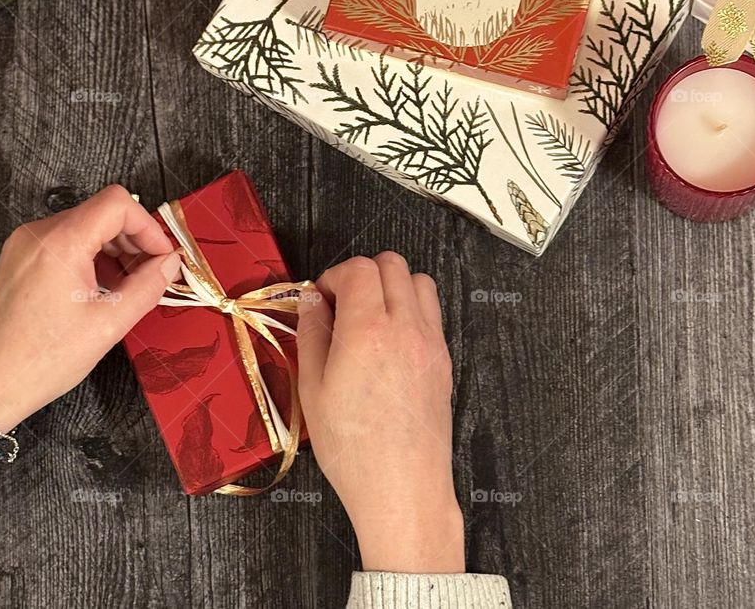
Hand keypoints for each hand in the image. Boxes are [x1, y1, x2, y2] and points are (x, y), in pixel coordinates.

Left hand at [0, 185, 177, 431]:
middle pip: (101, 212)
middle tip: (151, 273)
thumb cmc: (43, 360)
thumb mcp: (108, 325)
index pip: (117, 204)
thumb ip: (146, 287)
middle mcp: (39, 233)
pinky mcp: (19, 257)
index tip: (161, 256)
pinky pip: (64, 240)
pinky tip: (100, 286)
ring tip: (127, 284)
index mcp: (61, 243)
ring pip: (84, 225)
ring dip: (112, 248)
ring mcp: (25, 243)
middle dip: (133, 239)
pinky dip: (89, 255)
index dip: (147, 226)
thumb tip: (171, 264)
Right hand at [296, 252, 464, 573]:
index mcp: (368, 329)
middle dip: (363, 274)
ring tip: (370, 318)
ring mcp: (431, 342)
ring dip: (393, 286)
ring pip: (419, 281)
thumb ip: (311, 334)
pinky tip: (390, 342)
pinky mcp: (444, 361)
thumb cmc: (351, 448)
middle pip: (392, 264)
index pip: (358, 268)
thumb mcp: (312, 390)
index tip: (321, 299)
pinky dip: (411, 310)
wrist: (403, 489)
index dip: (334, 276)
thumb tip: (310, 299)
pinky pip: (431, 313)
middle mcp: (406, 327)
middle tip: (343, 304)